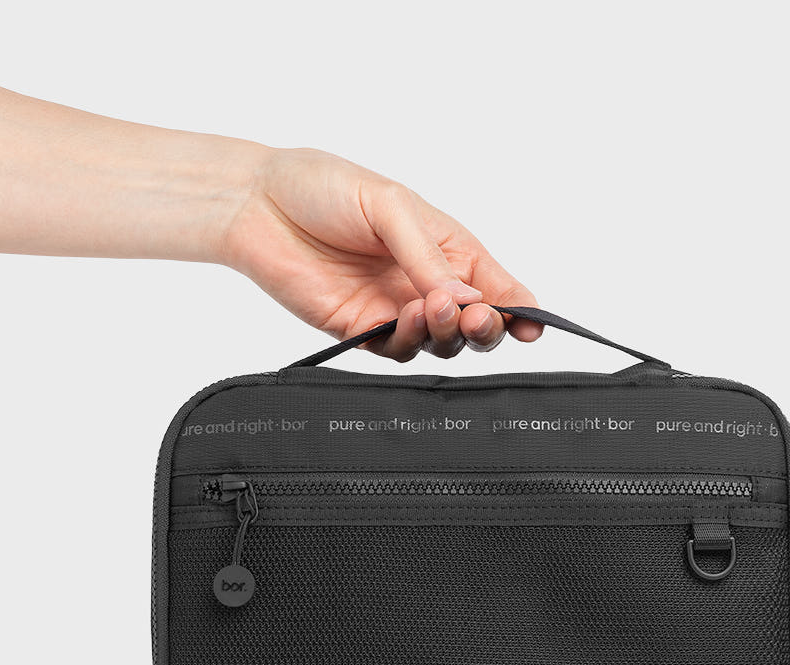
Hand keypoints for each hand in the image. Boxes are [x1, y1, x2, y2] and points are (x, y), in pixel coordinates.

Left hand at [221, 148, 541, 360]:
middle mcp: (427, 284)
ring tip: (433, 307)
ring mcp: (397, 311)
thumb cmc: (324, 187)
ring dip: (446, 333)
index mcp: (447, 248)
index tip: (531, 325)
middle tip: (479, 318)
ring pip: (441, 345)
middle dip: (487, 327)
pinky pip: (398, 352)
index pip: (498, 286)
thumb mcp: (390, 206)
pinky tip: (404, 318)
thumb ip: (428, 257)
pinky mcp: (363, 332)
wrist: (258, 205)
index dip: (520, 310)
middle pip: (476, 325)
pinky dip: (409, 342)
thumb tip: (464, 298)